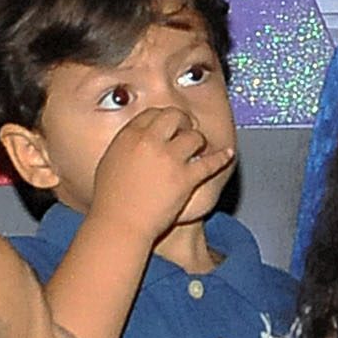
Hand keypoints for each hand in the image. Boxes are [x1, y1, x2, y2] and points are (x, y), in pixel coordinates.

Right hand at [90, 105, 236, 240]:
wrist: (119, 224)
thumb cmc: (110, 200)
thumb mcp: (110, 163)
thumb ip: (126, 146)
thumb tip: (137, 140)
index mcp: (128, 137)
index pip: (152, 113)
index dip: (162, 118)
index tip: (167, 124)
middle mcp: (149, 142)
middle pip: (174, 116)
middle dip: (183, 121)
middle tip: (185, 129)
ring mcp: (169, 159)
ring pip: (194, 136)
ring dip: (198, 141)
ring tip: (197, 148)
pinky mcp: (185, 178)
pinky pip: (209, 162)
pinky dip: (221, 158)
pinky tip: (227, 155)